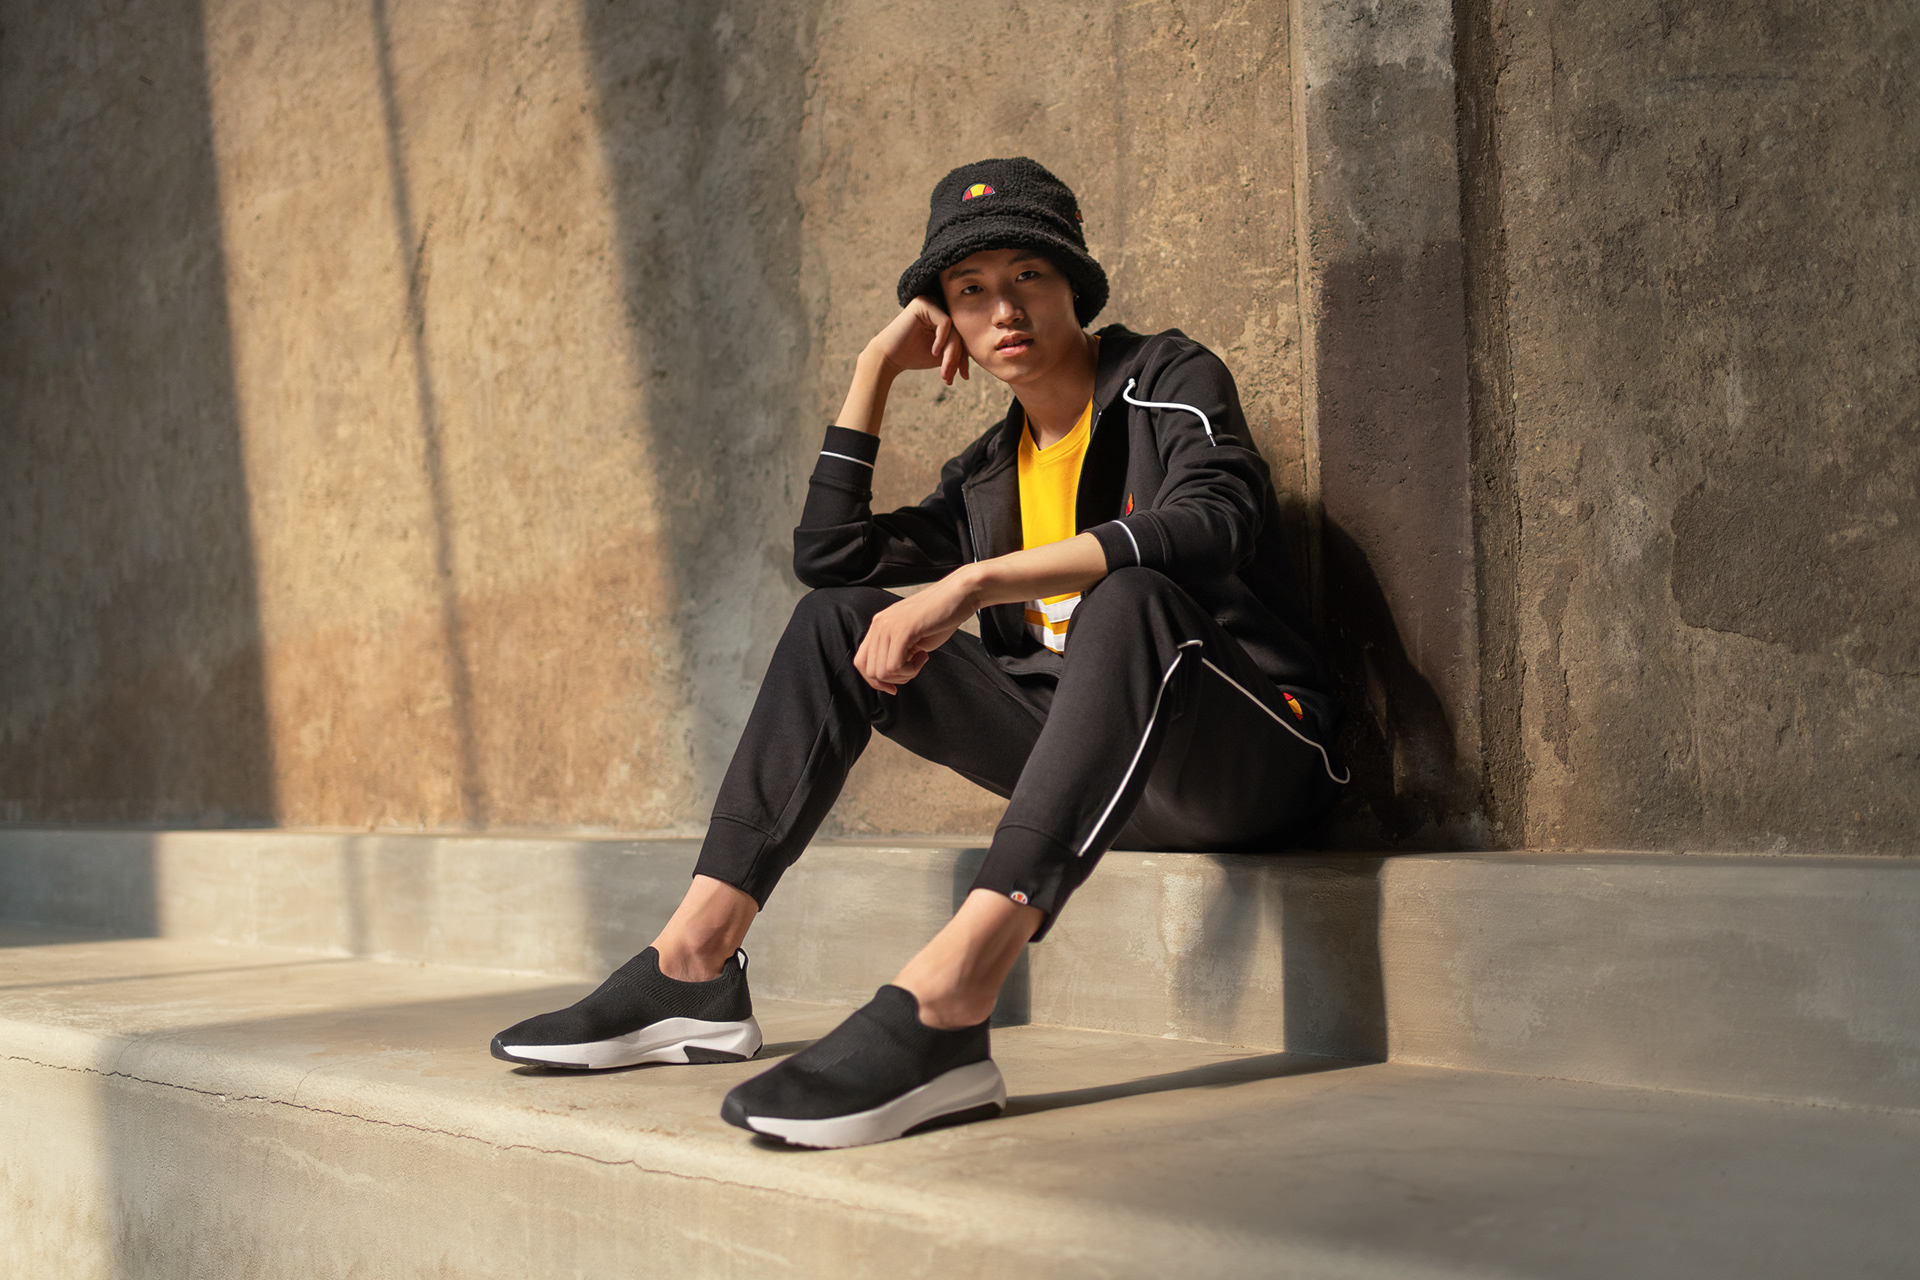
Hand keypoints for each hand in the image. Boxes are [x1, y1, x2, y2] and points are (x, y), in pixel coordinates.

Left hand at [853, 571, 979, 693]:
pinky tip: (924, 655)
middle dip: (895, 679)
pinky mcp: (902, 630)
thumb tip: (887, 677)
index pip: (861, 662)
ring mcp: (888, 626)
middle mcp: (879, 624)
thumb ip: (895, 652)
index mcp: (879, 625)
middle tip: (914, 667)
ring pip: (882, 672)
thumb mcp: (911, 638)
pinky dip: (912, 670)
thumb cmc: (940, 617)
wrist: (959, 595)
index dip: (875, 681)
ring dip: (905, 674)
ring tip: (921, 658)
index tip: (893, 687)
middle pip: (871, 671)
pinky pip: (895, 666)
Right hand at [865, 296, 970, 385]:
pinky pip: (945, 322)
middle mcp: (939, 305)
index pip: (963, 335)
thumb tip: (980, 350)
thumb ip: (959, 350)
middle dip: (957, 357)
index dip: (965, 356)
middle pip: (960, 332)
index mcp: (944, 316)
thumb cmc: (914, 356)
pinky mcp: (924, 303)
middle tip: (950, 377)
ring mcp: (931, 301)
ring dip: (951, 353)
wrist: (889, 358)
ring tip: (944, 371)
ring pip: (954, 329)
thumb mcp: (943, 355)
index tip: (964, 376)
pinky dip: (942, 340)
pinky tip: (934, 352)